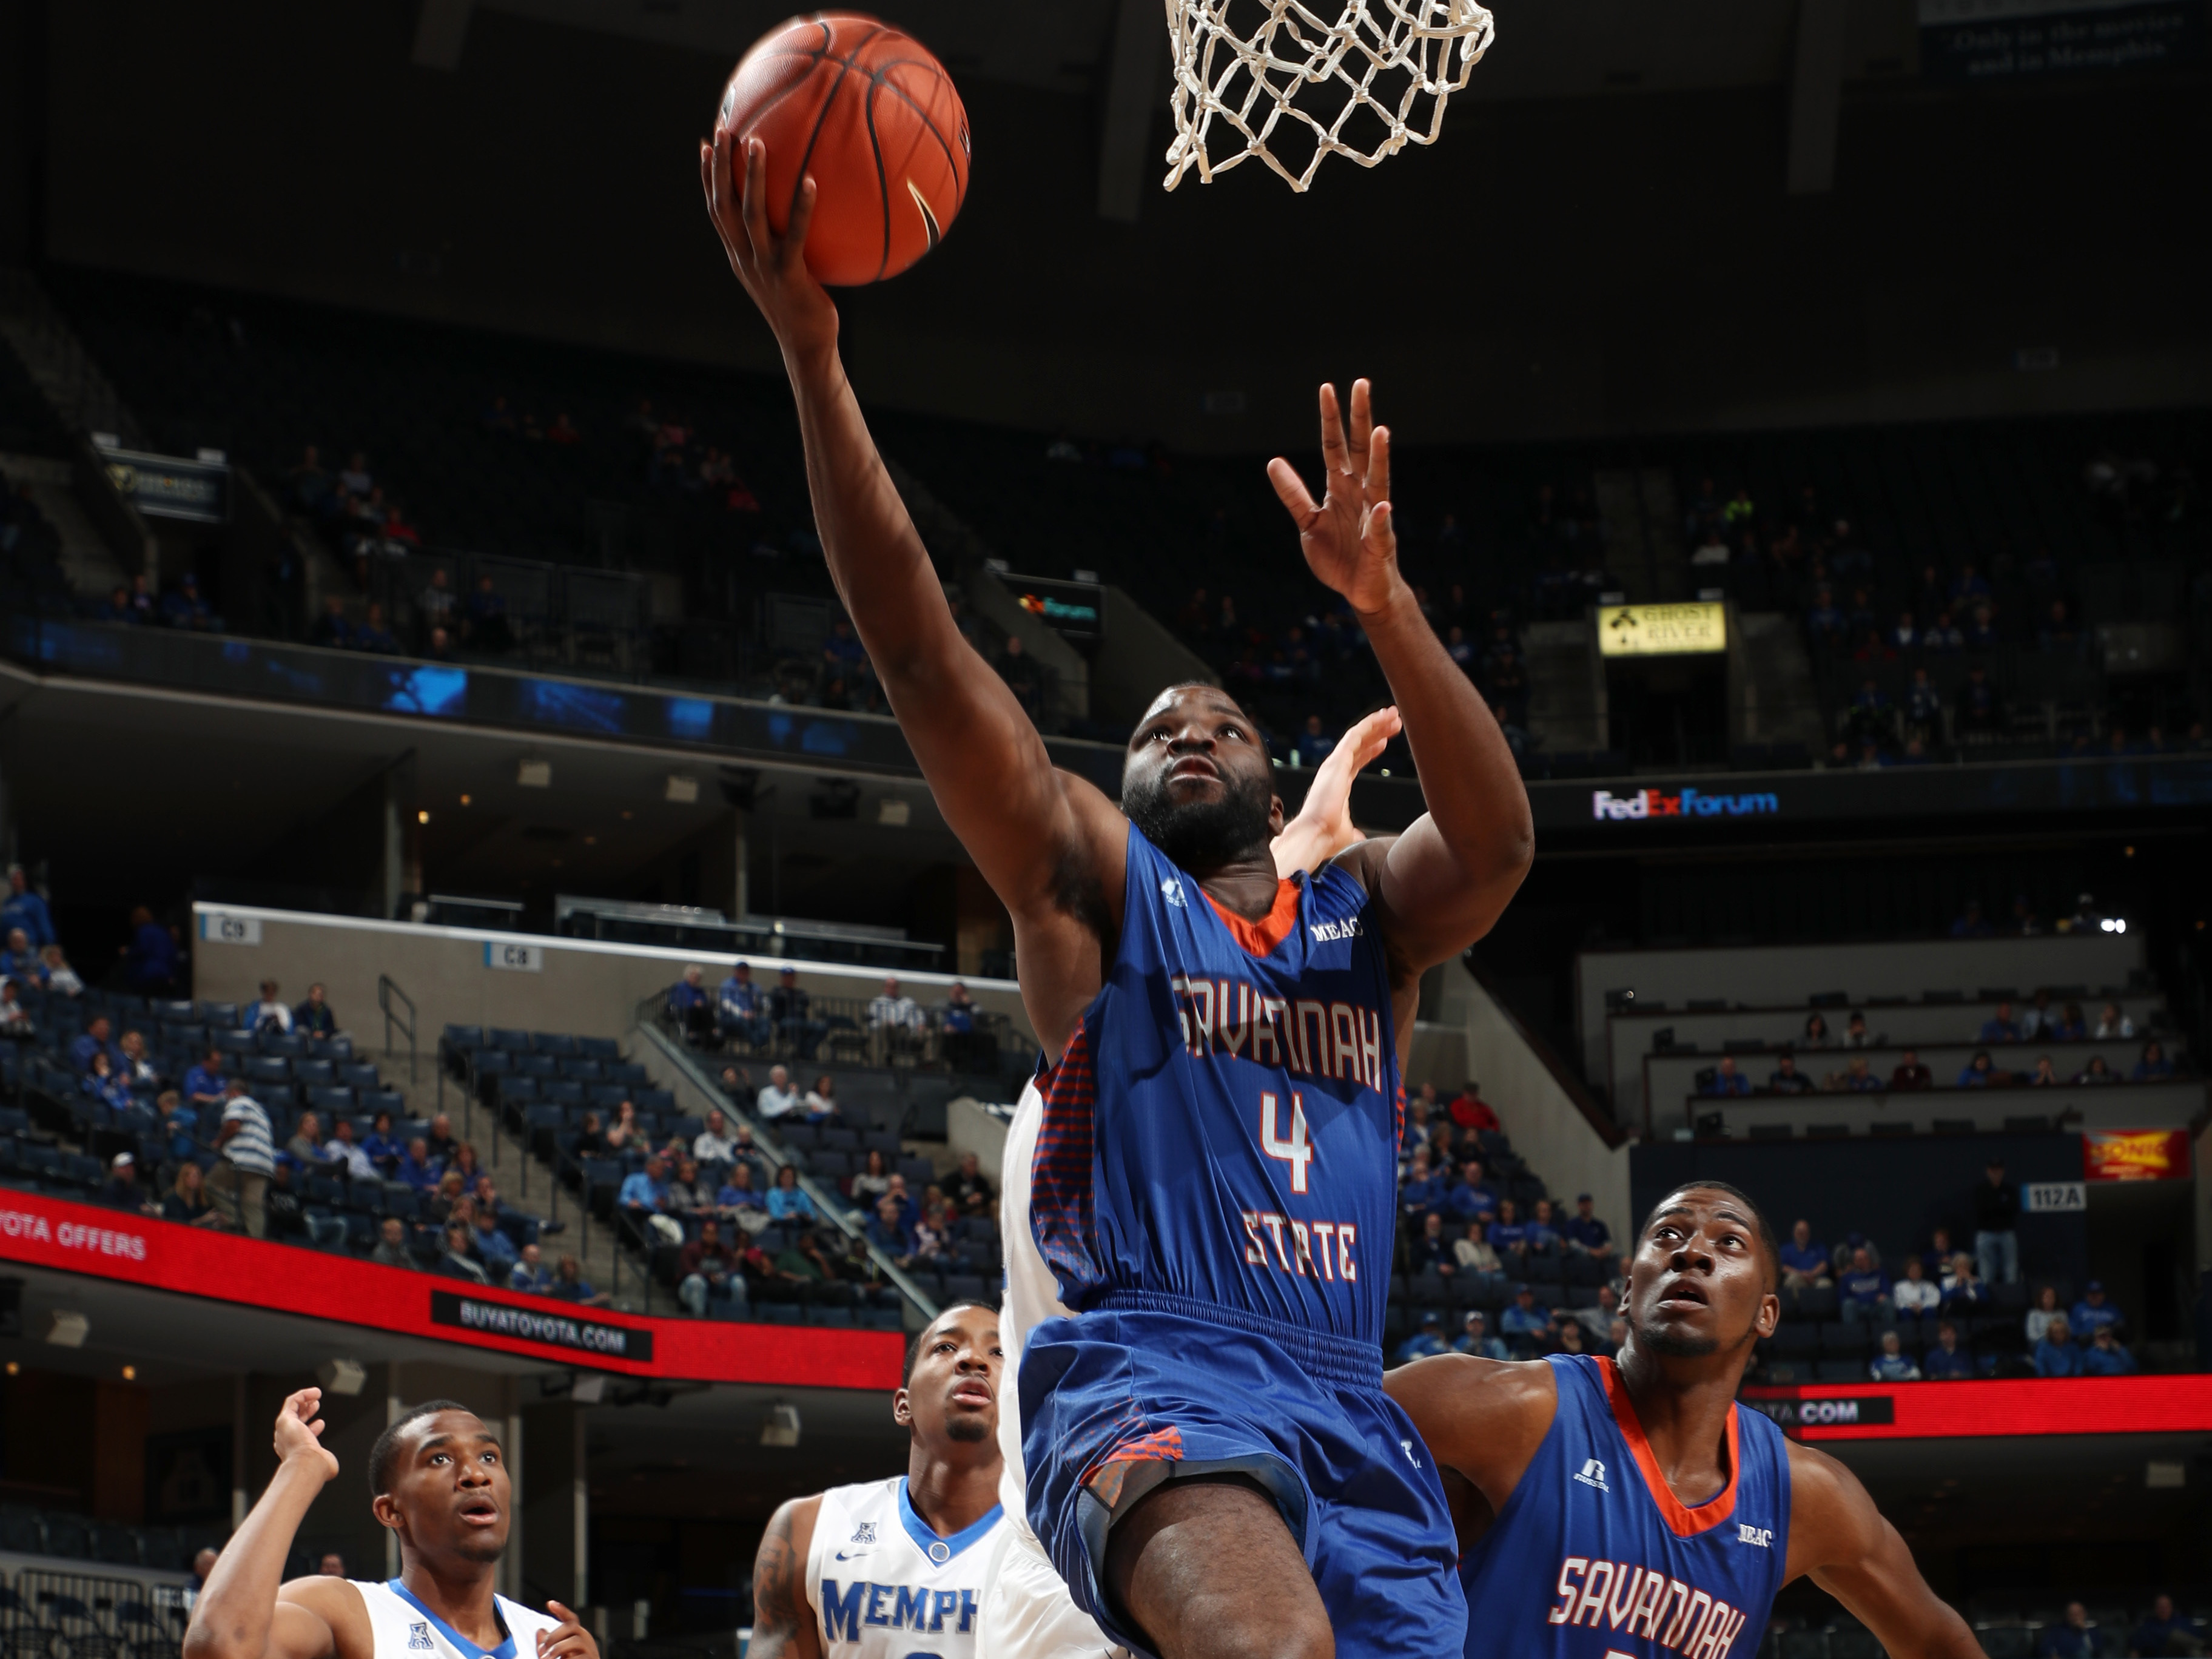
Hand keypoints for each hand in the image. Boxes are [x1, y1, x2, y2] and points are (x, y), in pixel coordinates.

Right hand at [272, 1387, 338, 1482]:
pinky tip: (315, 1393)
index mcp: (293, 1452)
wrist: (307, 1465)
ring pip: (291, 1409)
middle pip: (294, 1421)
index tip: (321, 1423)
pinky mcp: (285, 1420)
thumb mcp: (323, 1463)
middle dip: (305, 1411)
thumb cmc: (316, 1467)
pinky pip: (292, 1401)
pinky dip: (304, 1394)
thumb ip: (324, 1461)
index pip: (299, 1436)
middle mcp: (285, 1441)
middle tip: (316, 1405)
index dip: (311, 1428)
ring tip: (316, 1395)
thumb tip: (330, 1464)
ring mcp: (284, 1430)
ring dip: (304, 1400)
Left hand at [537, 1601, 597, 1658]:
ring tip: (546, 1658)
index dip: (562, 1611)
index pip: (571, 1620)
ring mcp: (590, 1651)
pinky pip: (581, 1657)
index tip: (551, 1604)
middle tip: (542, 1649)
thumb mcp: (555, 1656)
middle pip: (572, 1627)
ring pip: (576, 1641)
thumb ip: (547, 1646)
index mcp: (576, 1638)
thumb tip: (540, 1631)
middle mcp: (585, 1642)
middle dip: (554, 1636)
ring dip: (558, 1649)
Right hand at [698, 128, 839, 367]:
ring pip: (750, 216)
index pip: (715, 211)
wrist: (806, 346)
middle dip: (721, 167)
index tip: (706, 145)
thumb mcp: (782, 273)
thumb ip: (779, 245)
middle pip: (724, 206)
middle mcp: (744, 259)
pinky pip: (795, 235)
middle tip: (723, 129)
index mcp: (738, 256)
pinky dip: (801, 207)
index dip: (708, 178)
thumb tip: (791, 217)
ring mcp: (764, 267)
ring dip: (751, 177)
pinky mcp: (789, 276)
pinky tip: (810, 181)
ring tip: (757, 142)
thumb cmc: (801, 308)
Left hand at [1267, 380, 1402, 617]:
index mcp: (1340, 487)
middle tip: (1361, 384)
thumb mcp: (1308, 523)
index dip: (1330, 419)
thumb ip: (1293, 495)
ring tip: (1381, 432)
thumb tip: (1273, 462)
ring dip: (1379, 458)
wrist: (1361, 592)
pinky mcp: (1380, 544)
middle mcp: (1360, 494)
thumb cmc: (1338, 556)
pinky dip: (1380, 519)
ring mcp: (1373, 516)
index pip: (1334, 446)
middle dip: (1360, 418)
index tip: (1326, 388)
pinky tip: (1383, 506)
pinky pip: (1380, 529)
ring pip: (1378, 481)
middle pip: (1360, 450)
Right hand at [1275, 705, 1399, 875]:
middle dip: (1377, 732)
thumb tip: (1358, 838)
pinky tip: (1383, 717)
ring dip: (1376, 724)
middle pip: (1359, 745)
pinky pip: (1355, 735)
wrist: (1315, 836)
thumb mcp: (1347, 833)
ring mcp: (1335, 764)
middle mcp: (1335, 771)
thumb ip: (1353, 831)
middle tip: (1395, 723)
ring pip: (1358, 736)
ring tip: (1394, 715)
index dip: (1371, 750)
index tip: (1385, 742)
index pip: (1356, 761)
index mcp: (1338, 784)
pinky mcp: (1337, 760)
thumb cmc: (1327, 838)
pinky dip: (1370, 724)